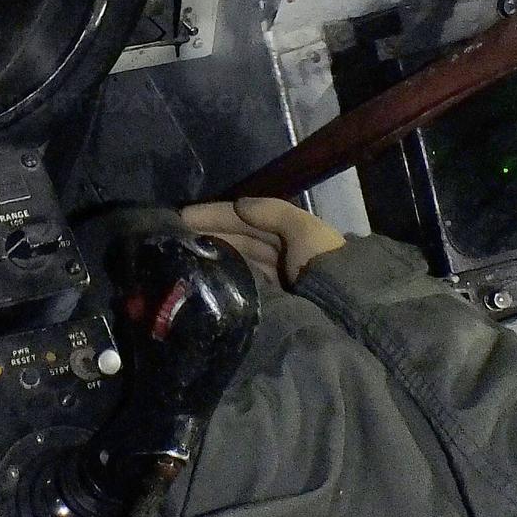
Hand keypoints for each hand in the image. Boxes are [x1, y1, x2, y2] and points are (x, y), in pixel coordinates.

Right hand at [182, 197, 345, 291]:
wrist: (343, 312)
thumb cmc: (322, 264)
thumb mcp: (305, 230)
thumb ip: (273, 212)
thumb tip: (238, 204)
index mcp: (291, 233)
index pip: (247, 219)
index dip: (217, 214)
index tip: (182, 216)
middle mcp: (281, 255)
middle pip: (239, 239)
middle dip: (209, 234)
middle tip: (173, 237)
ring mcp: (274, 281)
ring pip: (237, 261)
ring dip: (212, 255)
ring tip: (180, 255)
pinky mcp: (269, 305)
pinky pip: (241, 285)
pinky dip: (223, 278)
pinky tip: (201, 277)